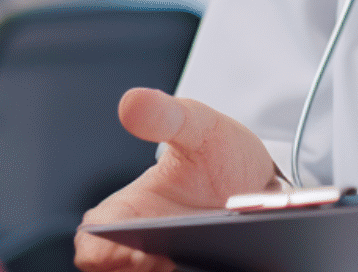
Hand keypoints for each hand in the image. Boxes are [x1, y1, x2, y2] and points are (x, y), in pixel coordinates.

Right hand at [73, 88, 278, 271]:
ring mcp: (178, 265)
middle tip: (168, 260)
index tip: (138, 251)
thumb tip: (131, 103)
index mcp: (129, 214)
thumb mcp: (196, 125)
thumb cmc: (218, 152)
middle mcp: (146, 249)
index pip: (93, 247)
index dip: (104, 254)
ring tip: (196, 260)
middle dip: (140, 271)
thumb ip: (166, 114)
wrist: (264, 179)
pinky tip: (233, 263)